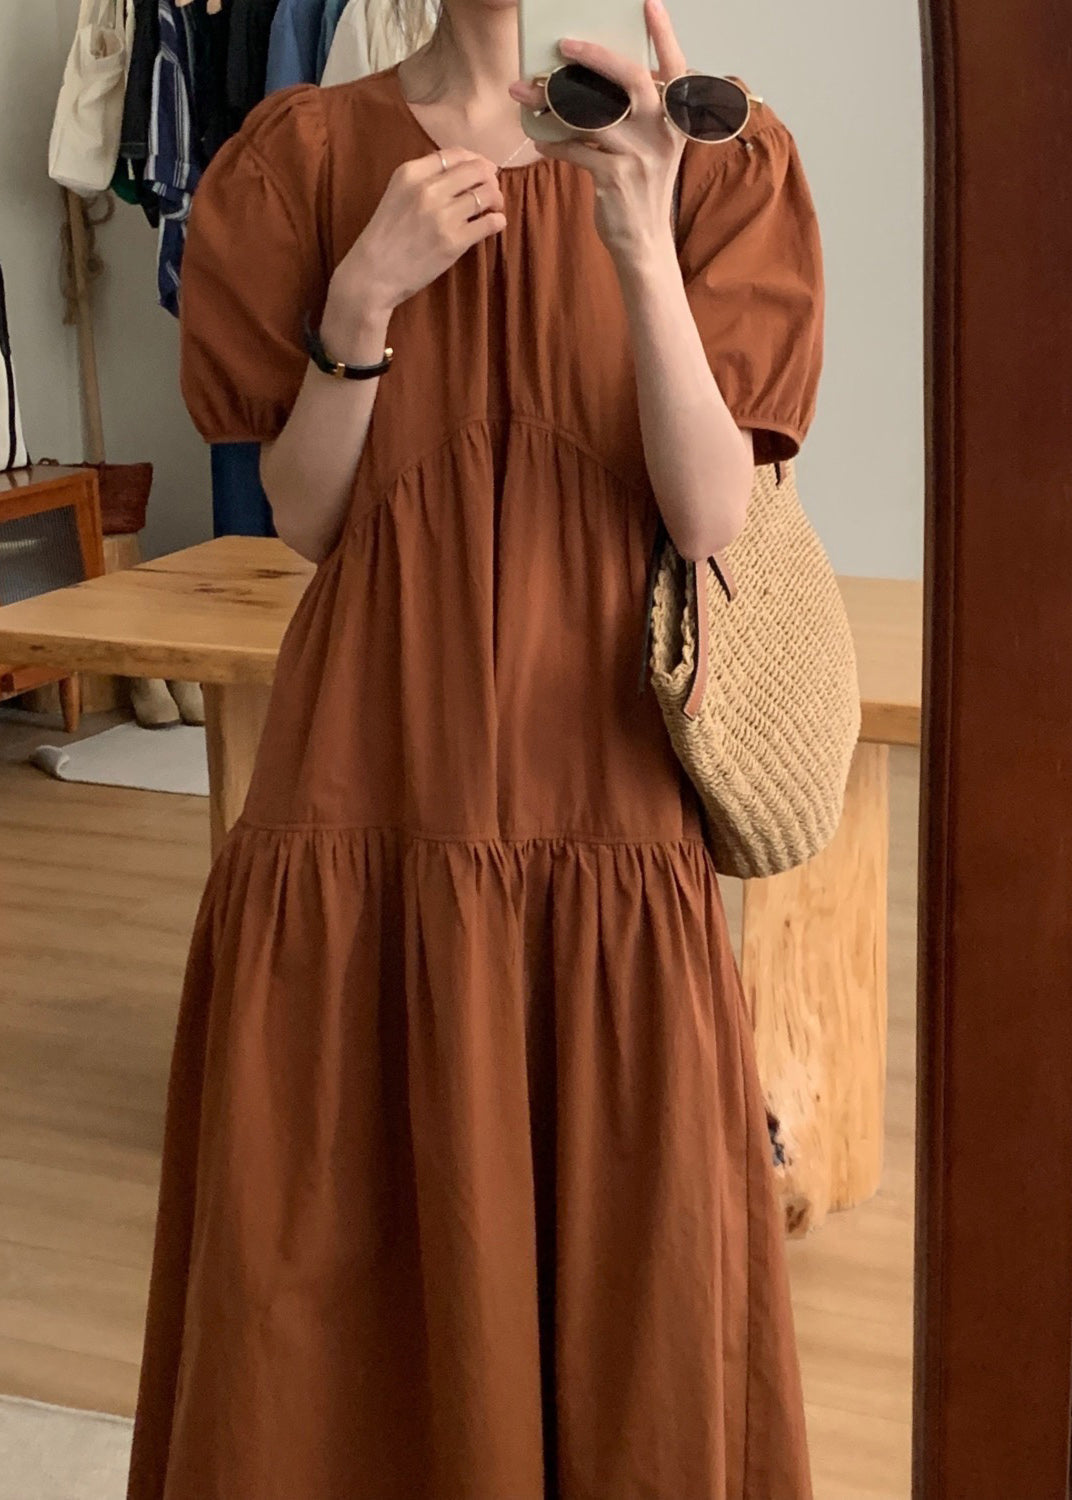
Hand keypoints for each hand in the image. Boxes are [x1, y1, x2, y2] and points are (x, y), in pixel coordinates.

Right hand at [325, 148, 505, 338]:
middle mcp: (428, 189)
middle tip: (491, 190)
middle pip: (476, 170)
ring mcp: (442, 215)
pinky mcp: (454, 241)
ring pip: (487, 194)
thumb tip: (461, 171)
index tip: (482, 170)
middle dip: (490, 178)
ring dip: (496, 199)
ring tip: (493, 207)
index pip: (455, 154)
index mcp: (411, 173)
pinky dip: (497, 220)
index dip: (475, 160)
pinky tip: (495, 223)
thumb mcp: (396, 194)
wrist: (373, 274)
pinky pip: (489, 223)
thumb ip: (423, 179)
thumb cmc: (385, 236)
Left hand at [508, 0, 685, 266]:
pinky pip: (575, 149)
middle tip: (563, 45)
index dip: (663, 35)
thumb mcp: (651, 148)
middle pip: (629, 80)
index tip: (649, 4)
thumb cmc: (641, 188)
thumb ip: (634, 116)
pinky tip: (536, 136)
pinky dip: (551, 141)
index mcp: (674, 120)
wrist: (645, 242)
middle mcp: (662, 132)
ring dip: (551, 100)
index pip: (674, 69)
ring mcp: (640, 155)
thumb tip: (587, 81)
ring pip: (590, 114)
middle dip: (595, 57)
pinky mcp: (615, 178)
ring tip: (524, 91)